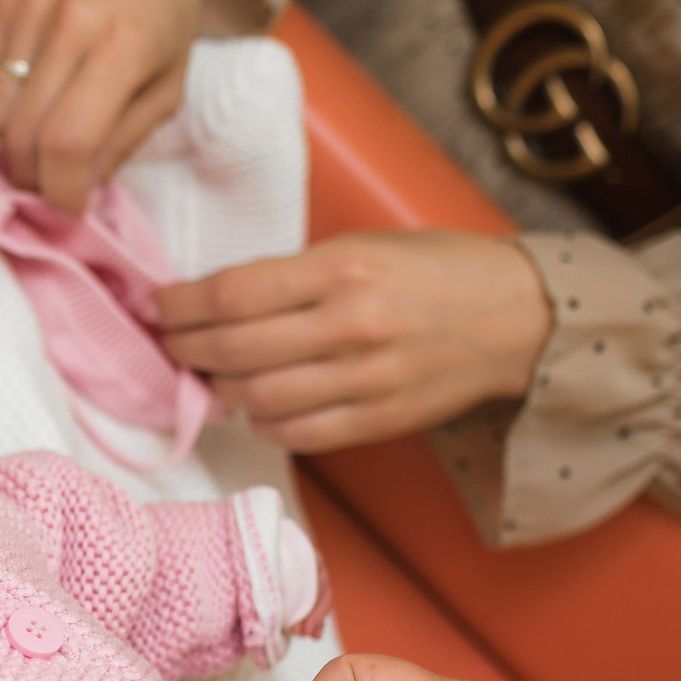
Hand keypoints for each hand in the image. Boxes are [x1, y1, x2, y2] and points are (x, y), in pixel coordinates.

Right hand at [0, 0, 243, 214]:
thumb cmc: (167, 9)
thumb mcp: (171, 82)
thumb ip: (125, 139)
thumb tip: (80, 188)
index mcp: (123, 45)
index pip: (68, 141)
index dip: (61, 190)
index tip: (70, 207)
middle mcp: (69, 22)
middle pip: (24, 133)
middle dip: (34, 178)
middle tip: (52, 187)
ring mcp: (28, 7)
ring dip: (11, 147)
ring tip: (38, 151)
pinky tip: (23, 112)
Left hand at [154, 233, 553, 451]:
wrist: (520, 316)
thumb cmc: (434, 271)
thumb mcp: (363, 247)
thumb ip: (292, 276)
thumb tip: (214, 304)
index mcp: (343, 268)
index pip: (232, 294)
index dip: (180, 305)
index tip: (160, 306)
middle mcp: (352, 325)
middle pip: (233, 349)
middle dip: (187, 348)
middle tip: (171, 343)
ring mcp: (367, 379)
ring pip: (257, 397)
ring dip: (220, 388)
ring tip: (210, 374)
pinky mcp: (380, 420)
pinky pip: (296, 433)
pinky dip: (262, 422)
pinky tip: (256, 405)